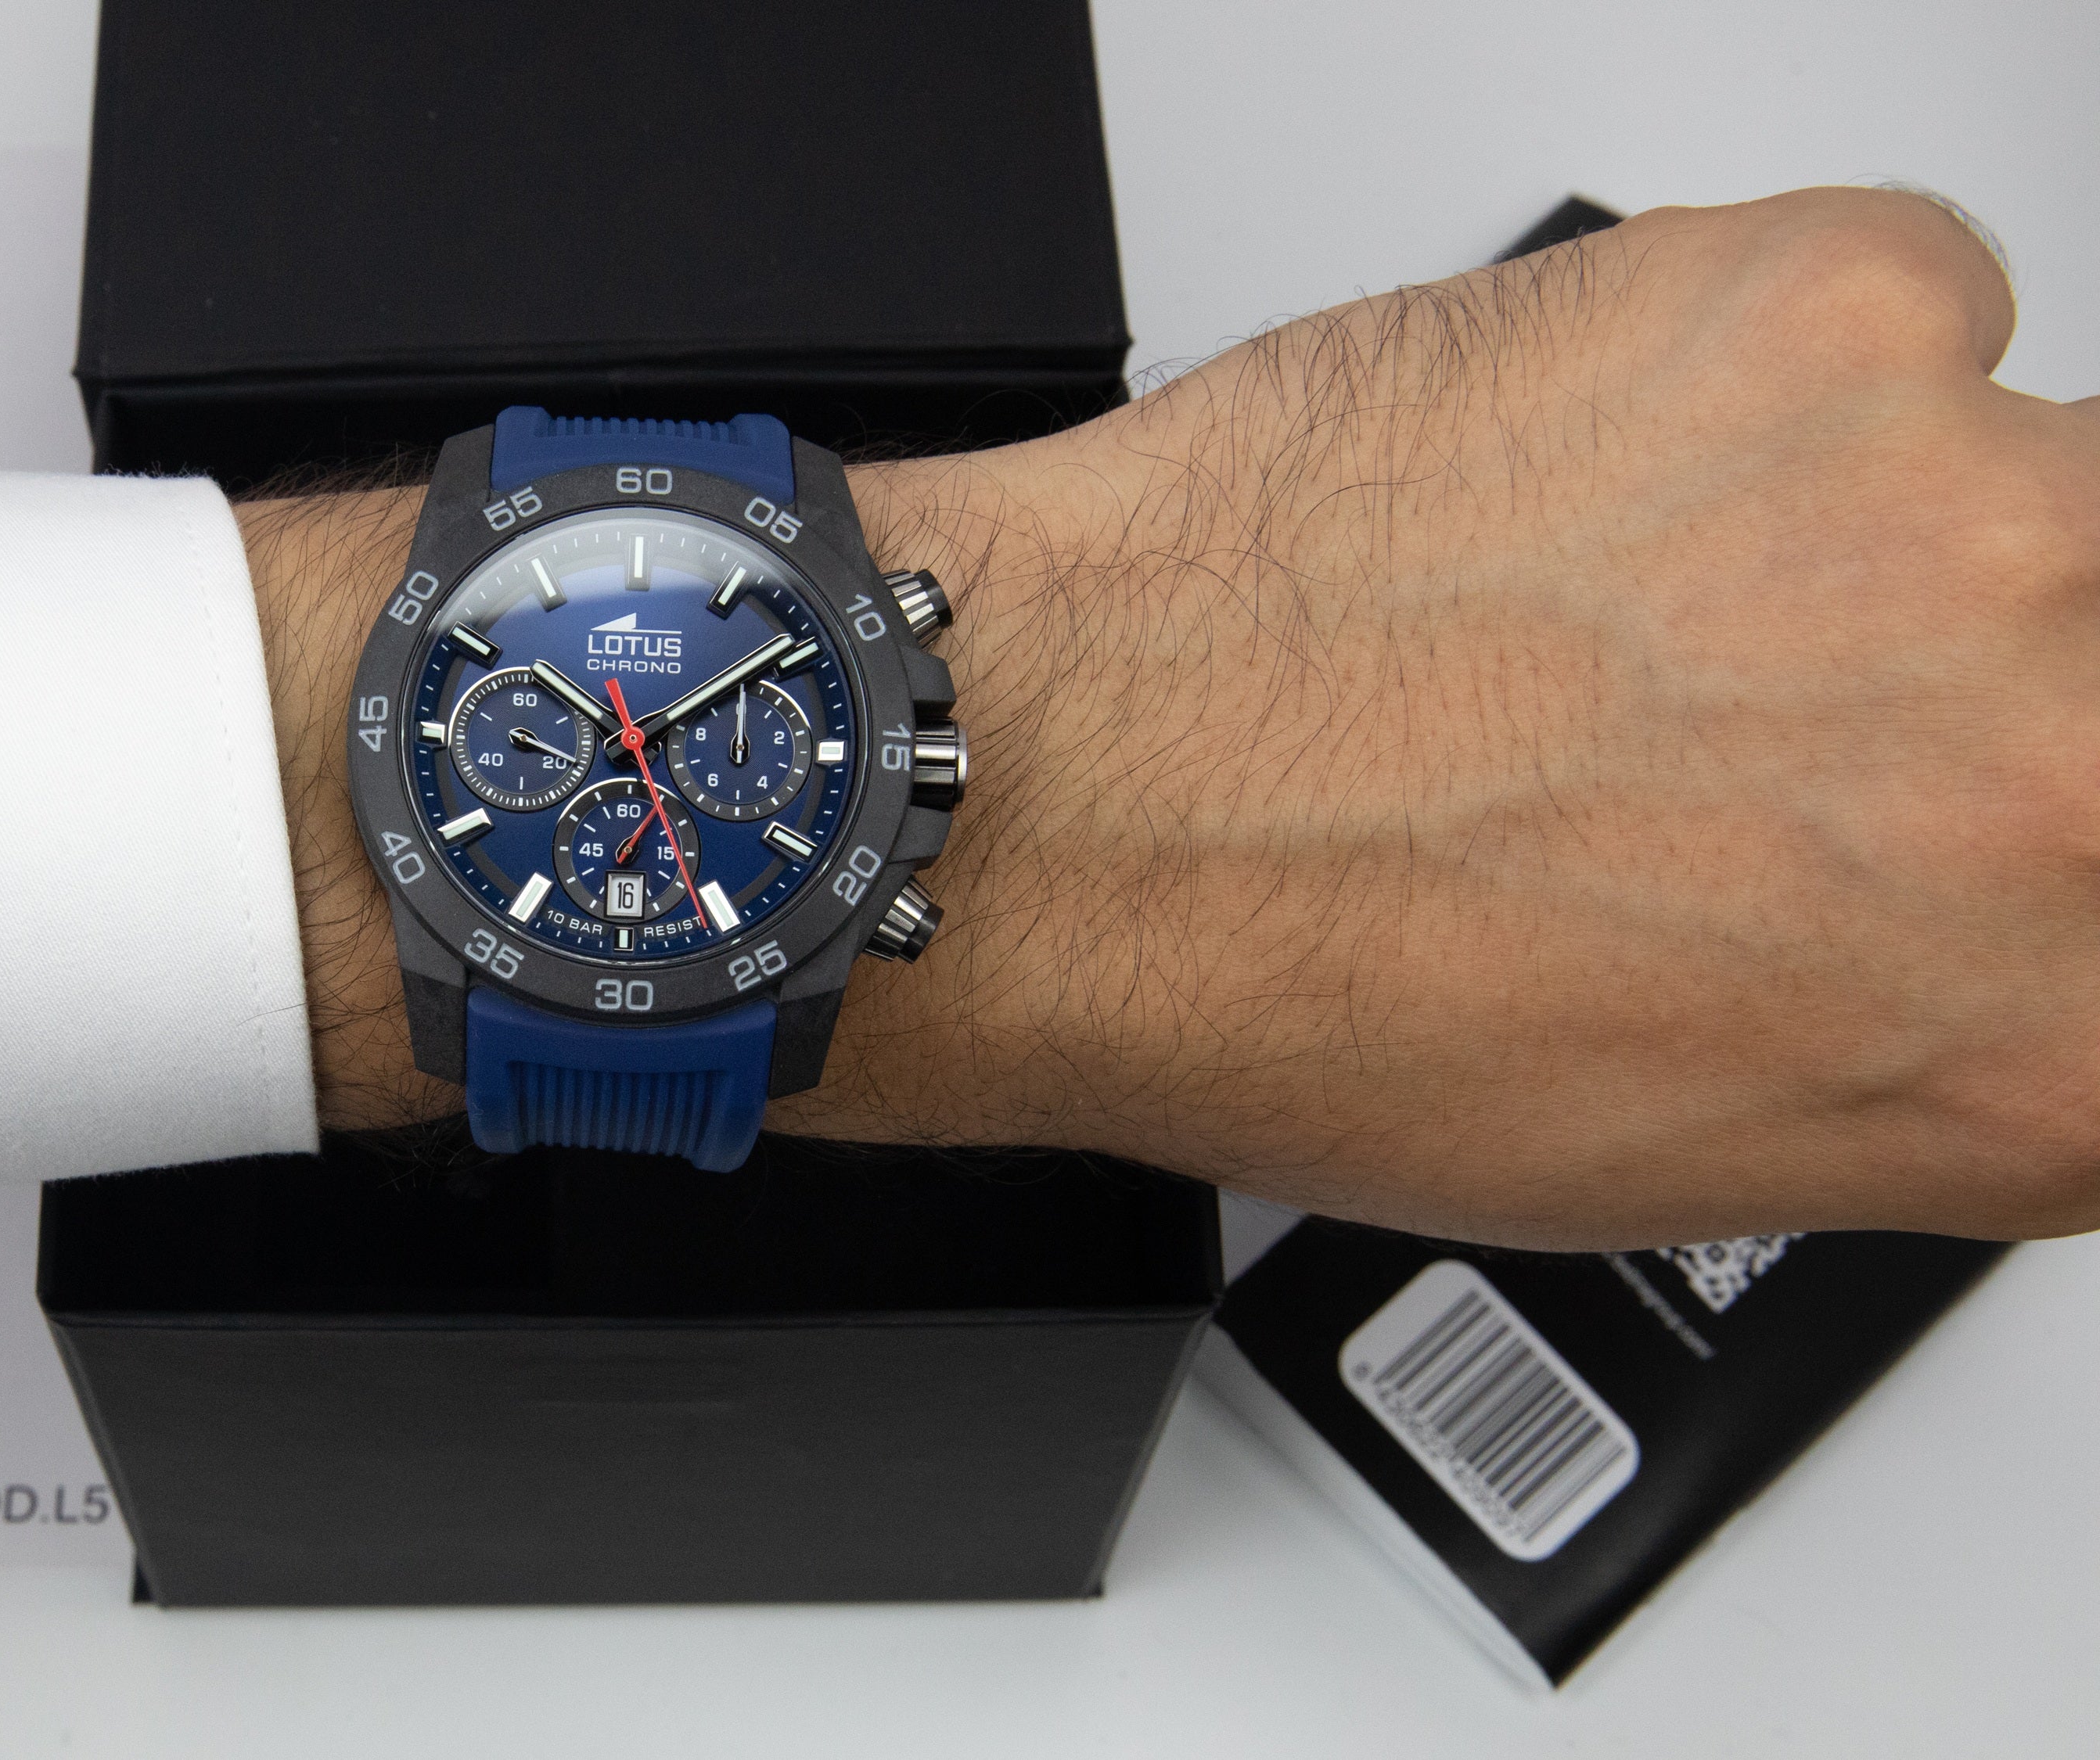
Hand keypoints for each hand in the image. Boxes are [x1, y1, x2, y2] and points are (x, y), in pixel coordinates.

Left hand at [242, 188, 2099, 1248]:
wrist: (1058, 797)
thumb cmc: (1297, 990)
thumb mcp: (1704, 1138)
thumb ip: (1956, 1023)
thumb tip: (2023, 938)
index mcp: (2057, 1037)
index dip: (2070, 854)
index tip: (2000, 815)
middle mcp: (2070, 768)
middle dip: (1985, 682)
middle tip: (1770, 710)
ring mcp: (1972, 512)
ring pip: (2037, 476)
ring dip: (1868, 531)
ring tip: (1626, 604)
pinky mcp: (1835, 310)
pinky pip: (1913, 302)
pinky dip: (1773, 379)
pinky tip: (1594, 476)